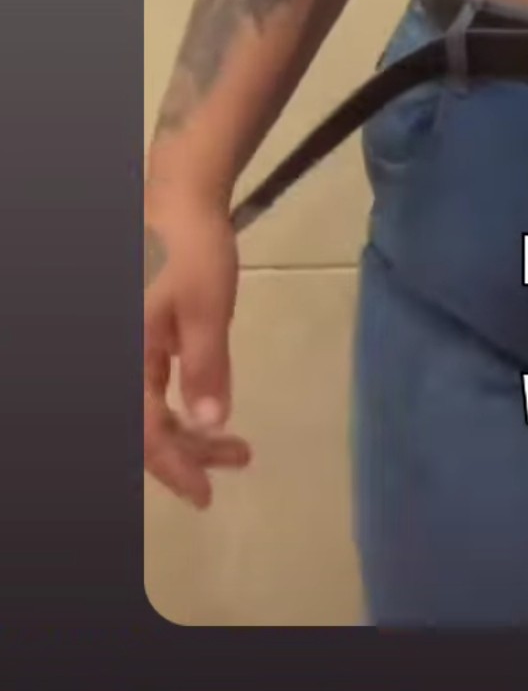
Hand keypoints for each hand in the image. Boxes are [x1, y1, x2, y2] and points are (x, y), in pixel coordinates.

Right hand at [144, 204, 250, 506]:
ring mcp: (134, 348)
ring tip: (238, 449)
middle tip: (235, 464)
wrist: (181, 197)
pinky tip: (215, 411)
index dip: (172, 467)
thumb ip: (206, 368)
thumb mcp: (205, 308)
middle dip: (186, 454)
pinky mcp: (146, 337)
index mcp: (129, 354)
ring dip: (191, 432)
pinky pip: (157, 388)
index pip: (144, 430)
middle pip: (145, 426)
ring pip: (152, 409)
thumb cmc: (191, 248)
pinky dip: (186, 405)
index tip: (205, 493)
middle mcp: (125, 357)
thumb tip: (208, 426)